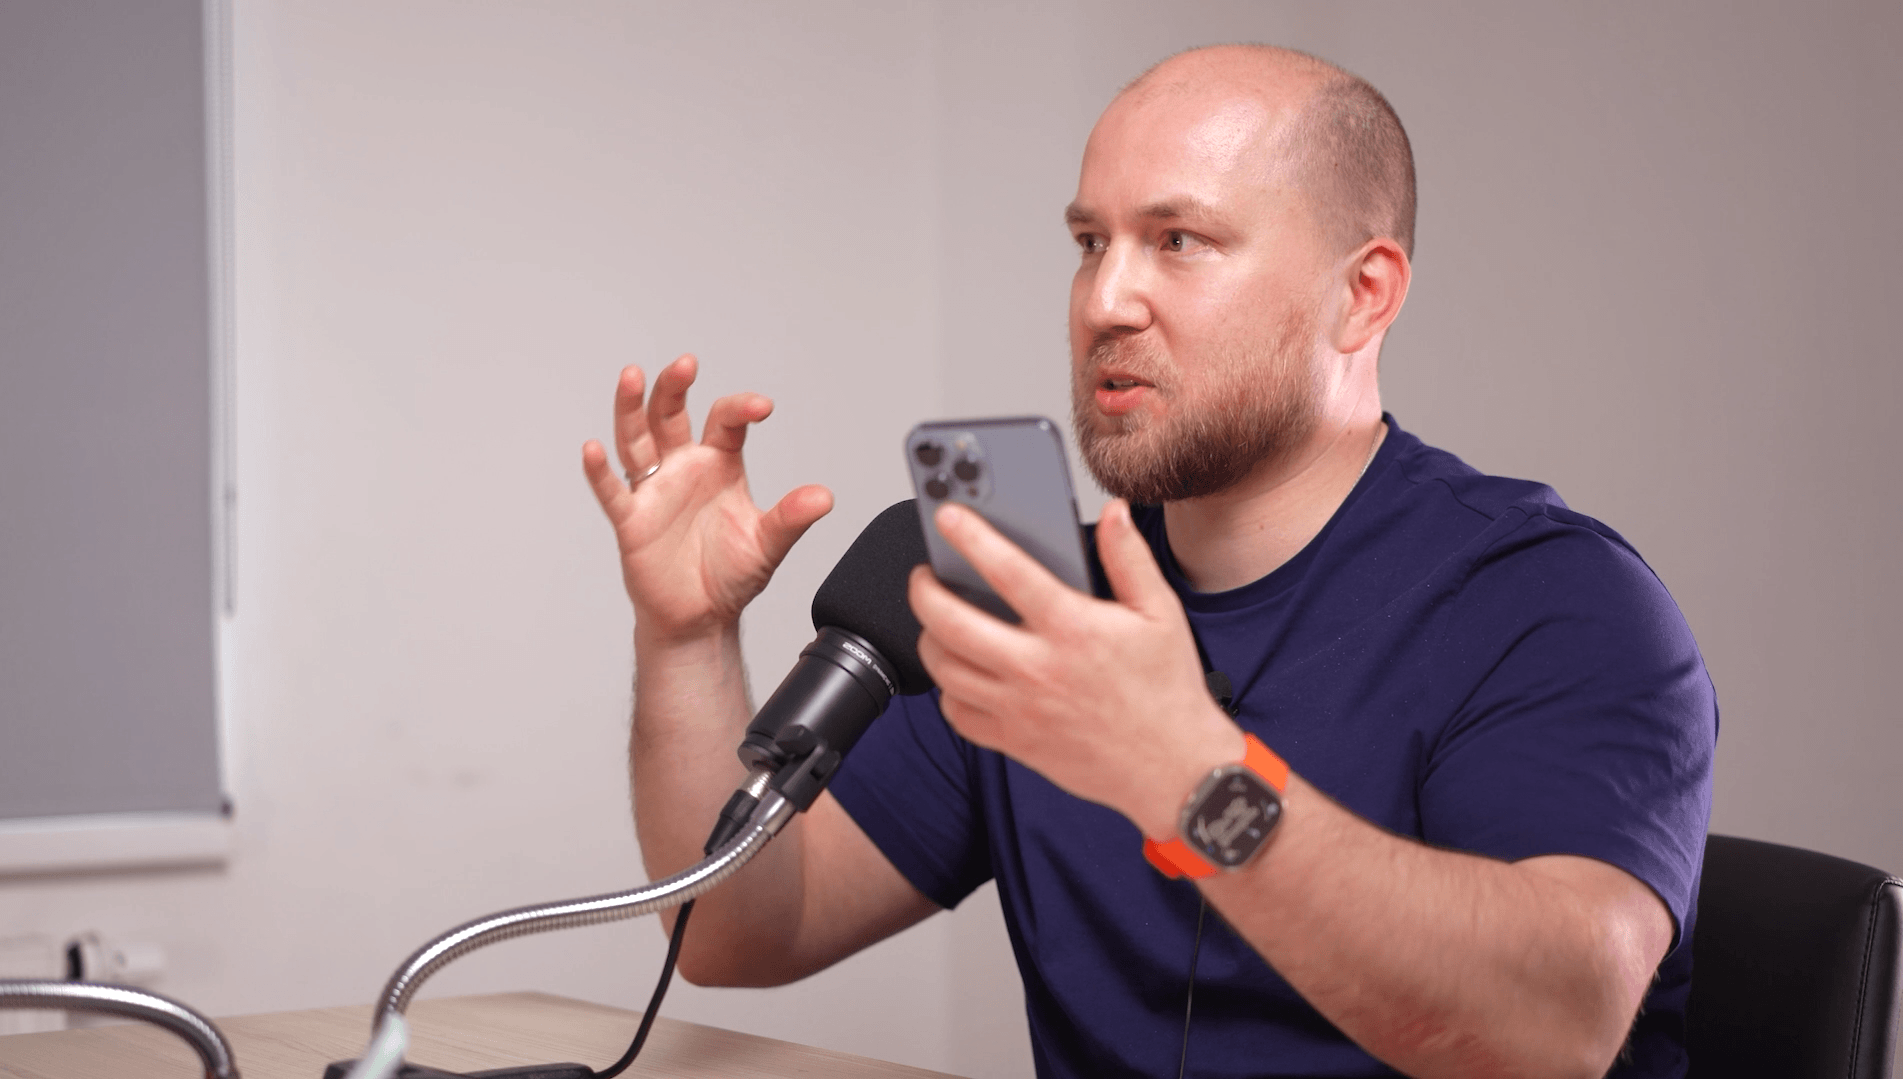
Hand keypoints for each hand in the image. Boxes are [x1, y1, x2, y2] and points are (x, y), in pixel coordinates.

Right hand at [582, 356, 832, 644]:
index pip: (725, 422)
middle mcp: (683, 467)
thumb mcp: (768, 545)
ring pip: (636, 439)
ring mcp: (654, 490)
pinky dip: (601, 472)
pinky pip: (612, 491)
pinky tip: (593, 450)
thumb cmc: (730, 575)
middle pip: (670, 415)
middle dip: (674, 388)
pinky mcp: (632, 520)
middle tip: (685, 365)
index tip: (762, 408)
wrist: (700, 618)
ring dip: (631, 409)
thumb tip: (824, 498)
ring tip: (631, 376)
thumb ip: (790, 518)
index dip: (741, 409)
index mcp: (718, 464)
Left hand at [908, 498, 1241, 836]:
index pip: (1007, 571)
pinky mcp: (1015, 741)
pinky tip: (961, 673)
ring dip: (929, 638)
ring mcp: (1021, 708)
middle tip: (925, 575)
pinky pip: (957, 714)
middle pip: (951, 623)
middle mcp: (1038, 668)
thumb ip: (1130, 558)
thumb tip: (1114, 513)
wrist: (1173, 769)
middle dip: (924, 590)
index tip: (948, 517)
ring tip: (937, 620)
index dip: (970, 537)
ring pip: (945, 669)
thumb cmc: (1167, 691)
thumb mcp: (1160, 613)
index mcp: (1073, 628)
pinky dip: (948, 691)